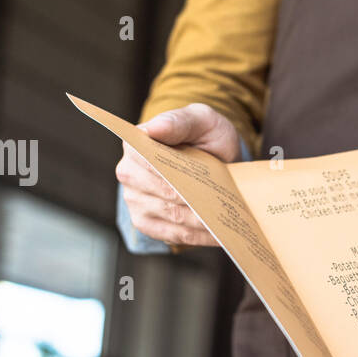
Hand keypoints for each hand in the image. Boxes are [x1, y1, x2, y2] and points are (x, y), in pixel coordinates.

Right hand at [115, 102, 241, 246]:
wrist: (216, 159)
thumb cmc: (206, 136)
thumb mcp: (201, 120)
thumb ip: (180, 121)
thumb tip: (155, 128)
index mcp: (135, 145)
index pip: (149, 162)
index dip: (175, 173)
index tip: (202, 178)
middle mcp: (129, 174)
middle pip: (163, 193)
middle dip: (196, 199)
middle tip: (224, 203)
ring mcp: (135, 201)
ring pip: (172, 216)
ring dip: (202, 220)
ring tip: (228, 220)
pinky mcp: (148, 224)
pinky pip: (175, 235)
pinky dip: (200, 236)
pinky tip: (220, 234)